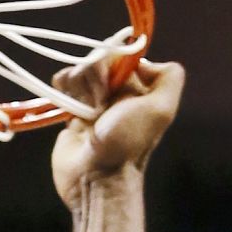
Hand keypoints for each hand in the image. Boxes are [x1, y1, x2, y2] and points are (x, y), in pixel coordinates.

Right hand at [51, 51, 184, 211]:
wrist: (95, 178)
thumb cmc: (128, 144)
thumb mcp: (161, 110)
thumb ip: (169, 78)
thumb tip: (140, 60)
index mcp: (139, 89)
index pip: (121, 54)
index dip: (112, 61)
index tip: (111, 83)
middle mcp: (117, 92)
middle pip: (97, 59)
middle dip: (93, 75)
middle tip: (99, 104)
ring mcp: (93, 101)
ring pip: (79, 70)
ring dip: (78, 85)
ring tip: (86, 112)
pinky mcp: (71, 112)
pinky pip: (63, 84)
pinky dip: (62, 87)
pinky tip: (69, 104)